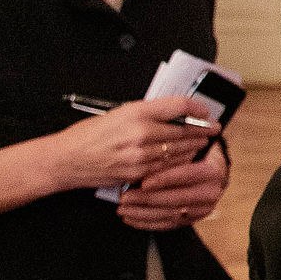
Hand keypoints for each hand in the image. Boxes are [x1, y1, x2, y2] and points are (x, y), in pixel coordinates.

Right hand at [52, 95, 212, 189]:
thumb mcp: (116, 113)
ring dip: (195, 145)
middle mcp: (141, 133)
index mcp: (135, 113)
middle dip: (202, 129)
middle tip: (213, 128)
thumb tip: (171, 113)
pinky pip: (169, 166)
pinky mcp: (140, 173)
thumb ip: (145, 113)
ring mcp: (141, 156)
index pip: (178, 106)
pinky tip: (187, 157)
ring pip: (180, 150)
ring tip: (202, 141)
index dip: (197, 108)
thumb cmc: (88, 135)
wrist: (67, 160)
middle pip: (184, 129)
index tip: (204, 110)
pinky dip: (180, 161)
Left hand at [118, 141, 227, 230]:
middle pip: (176, 198)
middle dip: (147, 199)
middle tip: (125, 197)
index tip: (143, 182)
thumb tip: (151, 150)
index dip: (164, 179)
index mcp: (213, 171)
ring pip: (170, 214)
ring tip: (123, 208)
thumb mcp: (189, 144)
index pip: (187, 175)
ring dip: (143, 213)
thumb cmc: (194, 151)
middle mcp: (211, 192)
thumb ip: (174, 148)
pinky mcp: (192, 219)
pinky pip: (168, 224)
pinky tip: (130, 218)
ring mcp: (202, 208)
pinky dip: (147, 223)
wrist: (210, 167)